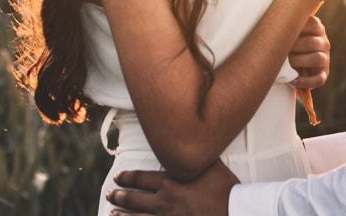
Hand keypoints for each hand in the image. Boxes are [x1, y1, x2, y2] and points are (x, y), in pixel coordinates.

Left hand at [108, 160, 238, 215]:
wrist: (235, 211)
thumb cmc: (225, 189)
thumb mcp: (211, 164)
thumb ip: (195, 154)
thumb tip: (191, 136)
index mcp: (171, 182)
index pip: (141, 178)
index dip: (127, 178)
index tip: (118, 177)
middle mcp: (164, 202)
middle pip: (134, 199)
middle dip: (119, 197)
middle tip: (110, 194)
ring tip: (111, 215)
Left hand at [289, 15, 329, 88]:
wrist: (294, 64)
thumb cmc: (288, 43)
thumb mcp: (290, 33)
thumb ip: (286, 28)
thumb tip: (269, 27)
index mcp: (317, 29)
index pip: (313, 24)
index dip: (300, 27)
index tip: (284, 30)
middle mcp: (323, 43)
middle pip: (312, 43)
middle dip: (295, 47)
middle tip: (282, 50)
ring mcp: (325, 58)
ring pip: (318, 59)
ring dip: (301, 61)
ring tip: (288, 63)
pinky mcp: (323, 74)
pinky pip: (319, 79)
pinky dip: (305, 81)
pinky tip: (293, 80)